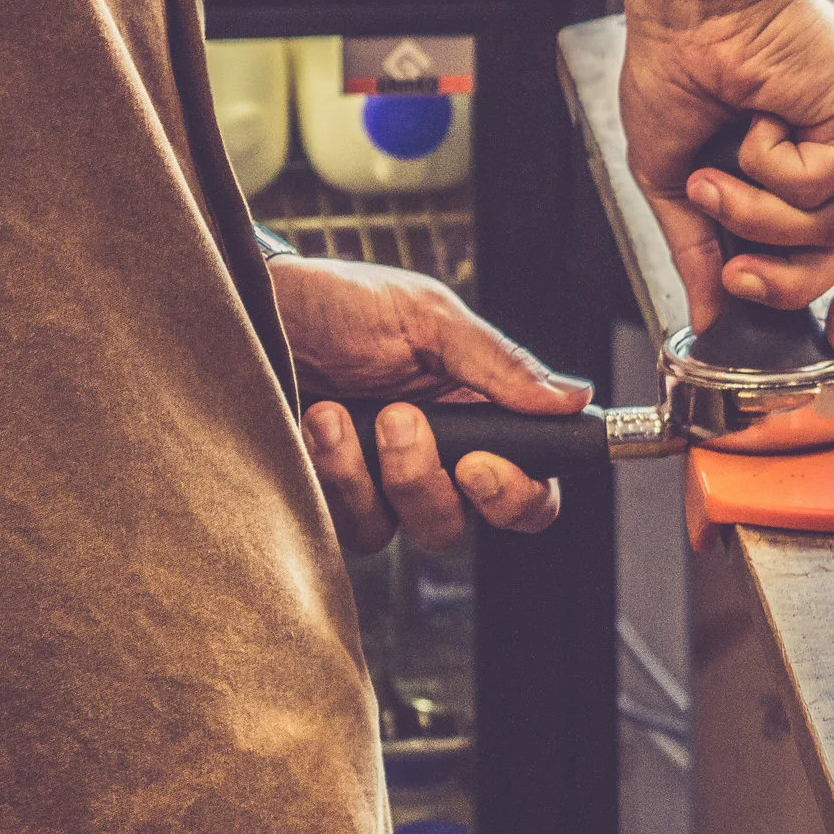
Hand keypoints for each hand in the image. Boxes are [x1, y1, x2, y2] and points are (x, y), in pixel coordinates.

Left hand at [273, 257, 589, 554]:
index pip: (530, 487)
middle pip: (468, 521)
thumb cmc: (343, 304)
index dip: (518, 495)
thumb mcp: (427, 317)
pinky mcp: (333, 498)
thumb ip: (500, 365)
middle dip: (430, 482)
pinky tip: (317, 421)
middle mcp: (438, 458)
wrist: (259, 306)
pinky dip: (335, 473)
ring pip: (409, 530)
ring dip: (376, 473)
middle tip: (400, 421)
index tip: (479, 465)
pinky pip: (352, 524)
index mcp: (478, 415)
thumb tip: (574, 397)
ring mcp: (384, 484)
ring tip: (343, 411)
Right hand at [620, 0, 833, 349]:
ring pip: (831, 233)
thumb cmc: (680, 67)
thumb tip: (709, 312)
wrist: (694, 3)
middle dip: (782, 283)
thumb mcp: (674, 180)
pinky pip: (827, 186)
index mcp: (816, 172)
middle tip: (734, 272)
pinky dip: (774, 165)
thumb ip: (698, 251)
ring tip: (718, 173)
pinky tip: (761, 120)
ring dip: (758, 214)